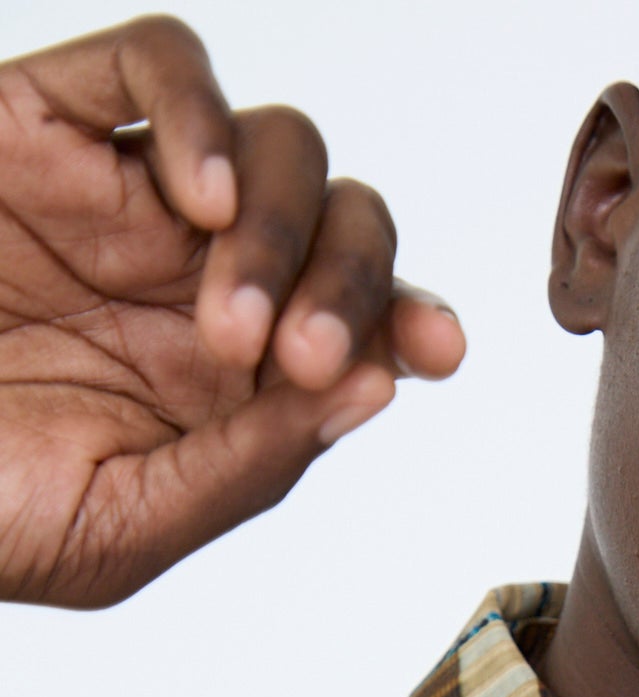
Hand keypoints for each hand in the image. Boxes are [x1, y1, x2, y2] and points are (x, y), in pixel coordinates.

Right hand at [0, 14, 465, 607]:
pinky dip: (200, 112)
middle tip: (300, 358)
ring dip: (287, 226)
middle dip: (352, 283)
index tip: (436, 348)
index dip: (411, 316)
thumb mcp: (119, 528)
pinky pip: (155, 65)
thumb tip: (376, 390)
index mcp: (228, 381)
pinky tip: (202, 199)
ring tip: (229, 325)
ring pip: (275, 146)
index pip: (360, 321)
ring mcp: (124, 199)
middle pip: (342, 223)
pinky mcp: (41, 124)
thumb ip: (244, 468)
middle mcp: (192, 278)